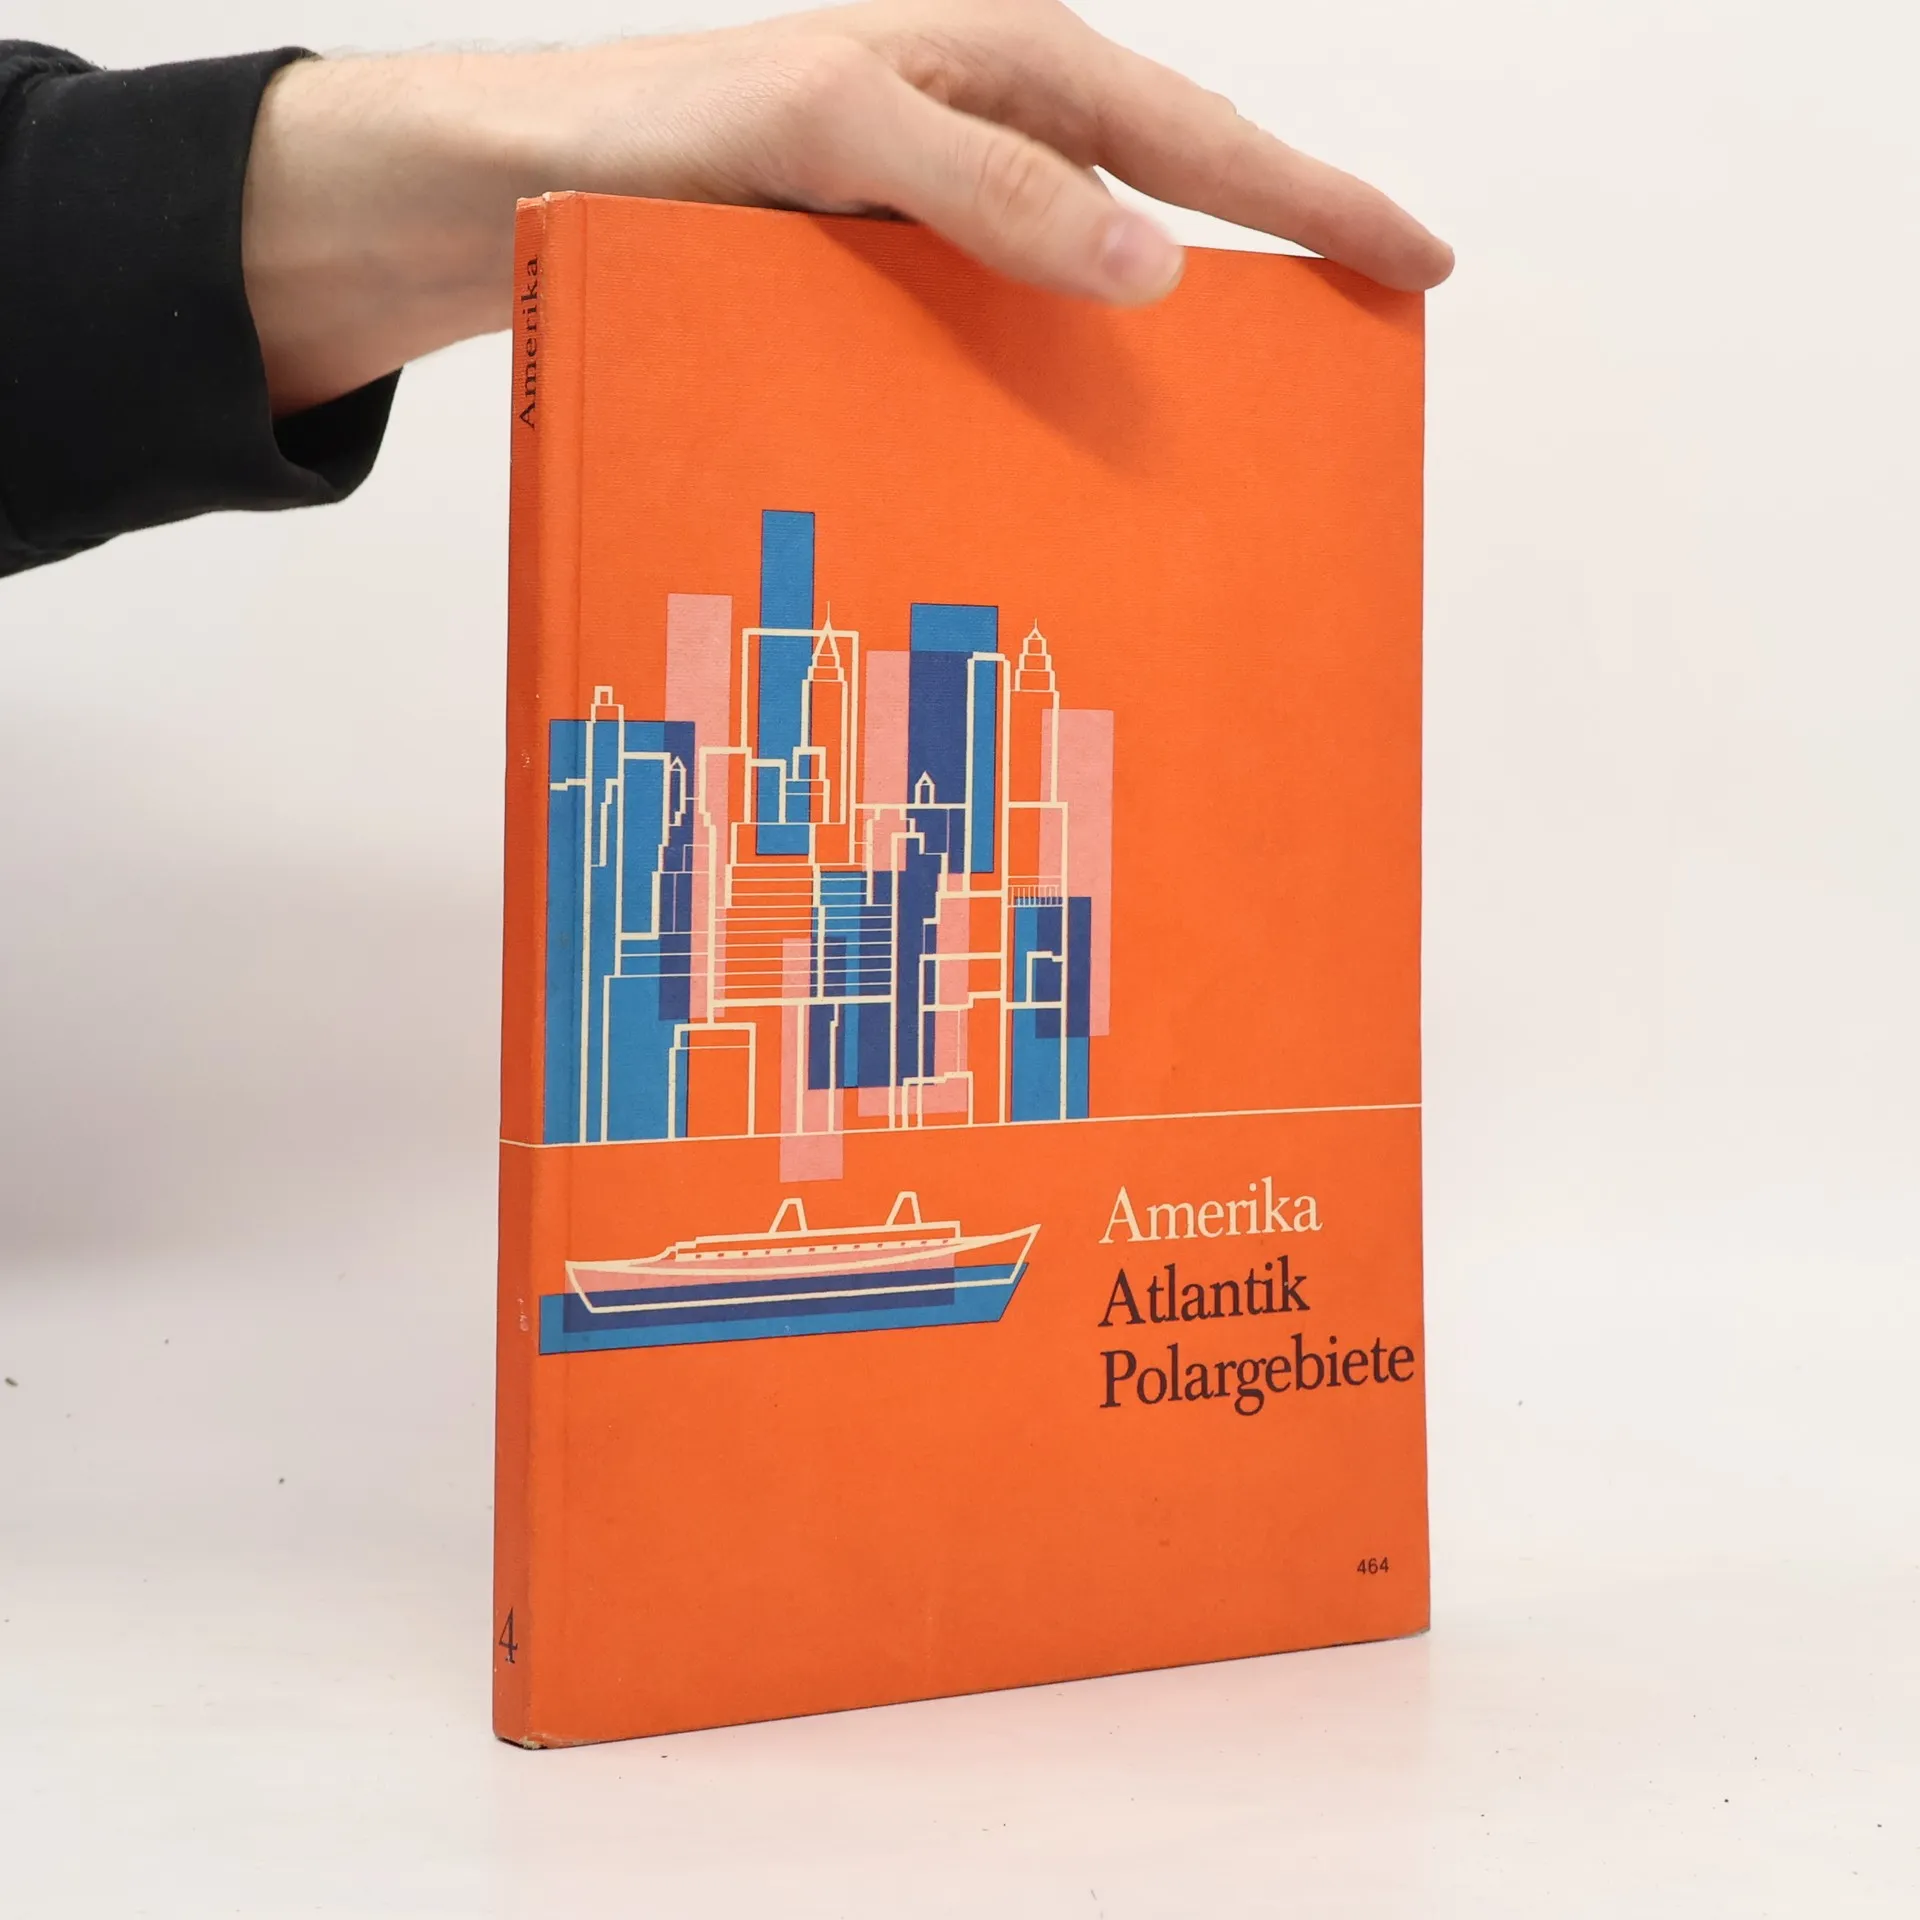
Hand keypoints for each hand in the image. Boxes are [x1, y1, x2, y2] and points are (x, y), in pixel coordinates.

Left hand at [243, 0, 1451, 414]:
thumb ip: (988, 183)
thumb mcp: (828, 134)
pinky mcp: (889, 281)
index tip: (1419, 260)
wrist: (514, 193)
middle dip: (1273, 267)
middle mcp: (982, 133)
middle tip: (1360, 353)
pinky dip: (1057, 384)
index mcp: (1000, 65)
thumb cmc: (657, 139)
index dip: (1318, 198)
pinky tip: (1074, 446)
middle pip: (1169, 199)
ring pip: (1092, 273)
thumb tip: (1155, 264)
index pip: (1198, 137)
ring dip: (1165, 344)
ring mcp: (940, 212)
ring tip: (1231, 434)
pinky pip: (1009, 329)